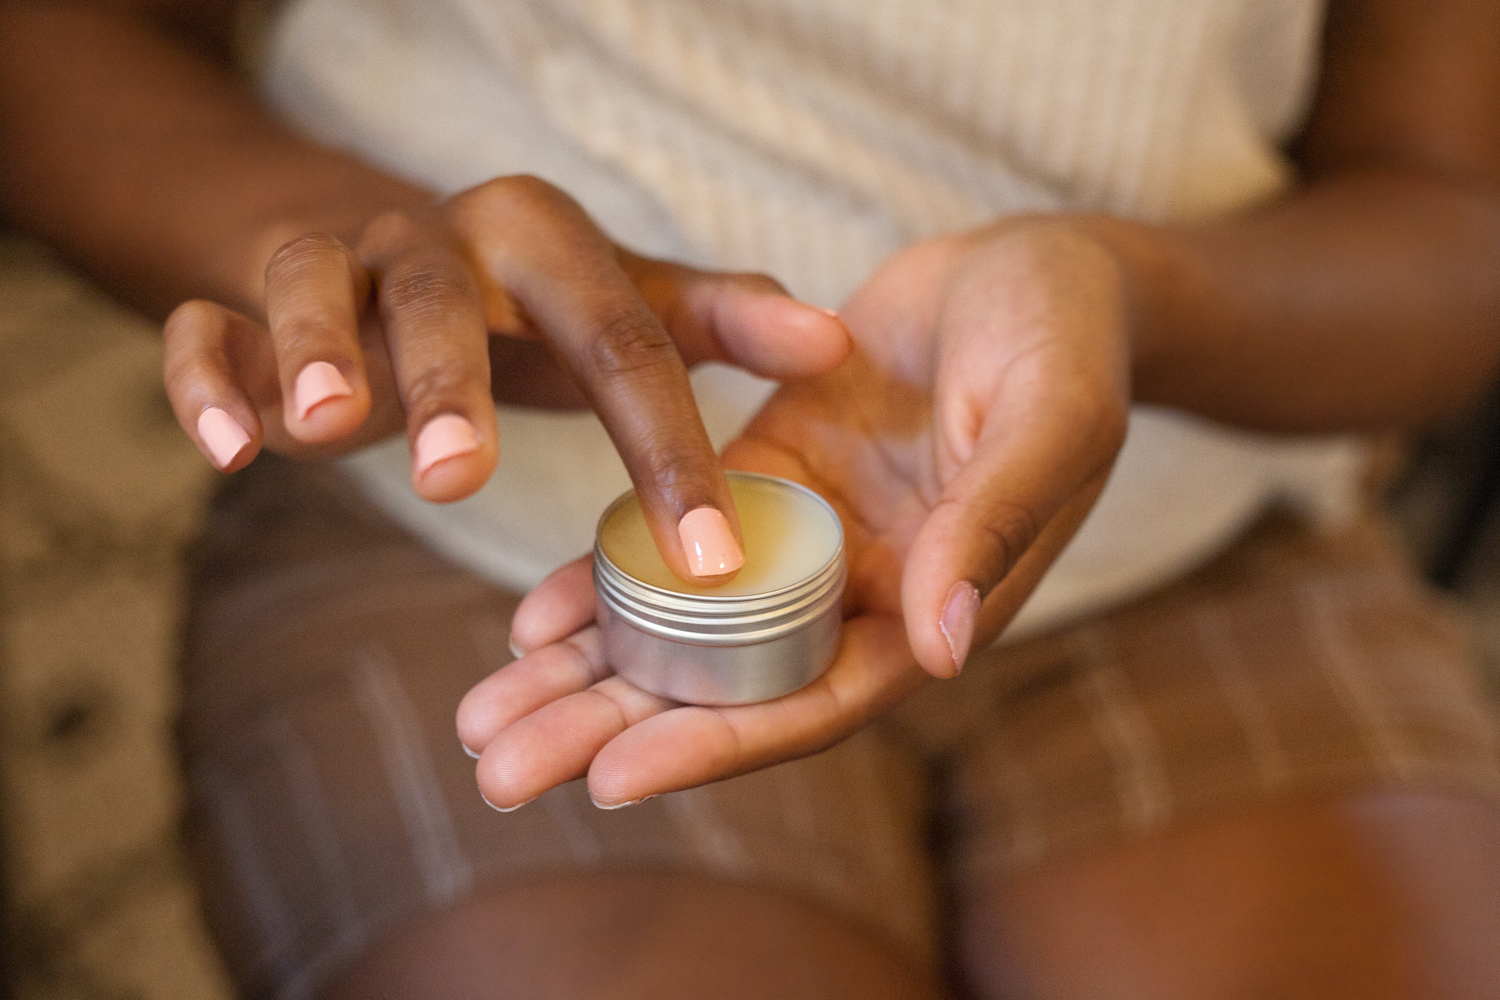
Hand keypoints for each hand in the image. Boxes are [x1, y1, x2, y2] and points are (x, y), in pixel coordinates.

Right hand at [162, 175, 848, 582]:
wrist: (394, 259)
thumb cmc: (534, 305)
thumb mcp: (630, 305)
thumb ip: (720, 321)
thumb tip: (834, 341)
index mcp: (544, 244)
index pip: (619, 342)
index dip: (666, 450)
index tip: (706, 563)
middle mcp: (436, 244)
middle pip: (444, 300)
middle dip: (452, 385)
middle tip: (463, 478)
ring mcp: (335, 268)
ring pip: (312, 287)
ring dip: (317, 353)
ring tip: (326, 430)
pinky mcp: (248, 305)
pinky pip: (210, 330)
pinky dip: (208, 377)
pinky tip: (226, 449)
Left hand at [458, 218, 1132, 806]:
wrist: (1036, 267)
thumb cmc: (1069, 338)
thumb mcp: (1048, 416)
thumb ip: (995, 522)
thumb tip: (942, 648)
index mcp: (933, 605)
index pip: (814, 701)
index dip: (717, 744)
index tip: (610, 780)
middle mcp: (859, 594)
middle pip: (725, 689)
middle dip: (613, 731)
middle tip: (500, 770)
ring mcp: (806, 539)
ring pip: (683, 629)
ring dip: (586, 674)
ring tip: (483, 717)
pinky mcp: (763, 477)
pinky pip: (672, 540)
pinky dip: (604, 579)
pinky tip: (528, 617)